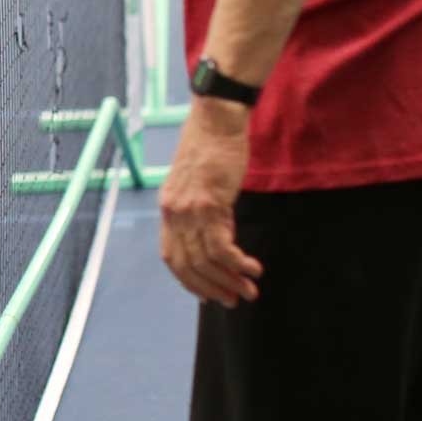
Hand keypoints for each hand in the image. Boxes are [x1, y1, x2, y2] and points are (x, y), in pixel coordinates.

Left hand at [159, 100, 260, 305]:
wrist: (216, 119)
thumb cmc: (212, 148)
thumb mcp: (198, 185)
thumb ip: (201, 212)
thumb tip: (217, 240)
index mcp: (168, 209)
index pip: (172, 258)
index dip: (190, 282)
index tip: (209, 295)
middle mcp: (173, 212)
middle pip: (188, 265)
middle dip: (212, 289)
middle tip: (234, 301)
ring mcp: (189, 209)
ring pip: (206, 260)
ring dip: (229, 281)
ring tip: (250, 291)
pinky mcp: (210, 203)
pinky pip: (221, 246)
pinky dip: (237, 263)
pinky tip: (253, 269)